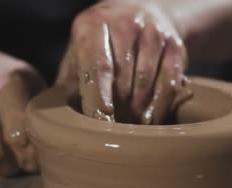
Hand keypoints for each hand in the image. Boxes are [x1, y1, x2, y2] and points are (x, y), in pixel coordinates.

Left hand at [57, 0, 187, 123]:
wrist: (141, 12)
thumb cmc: (101, 45)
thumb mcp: (79, 55)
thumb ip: (68, 84)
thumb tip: (56, 121)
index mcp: (93, 25)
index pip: (98, 68)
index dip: (99, 100)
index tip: (100, 124)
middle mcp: (125, 23)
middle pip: (123, 80)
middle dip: (117, 110)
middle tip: (112, 130)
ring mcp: (153, 33)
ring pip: (146, 85)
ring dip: (137, 111)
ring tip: (128, 124)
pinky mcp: (175, 46)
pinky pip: (169, 85)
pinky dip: (158, 107)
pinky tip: (149, 119)